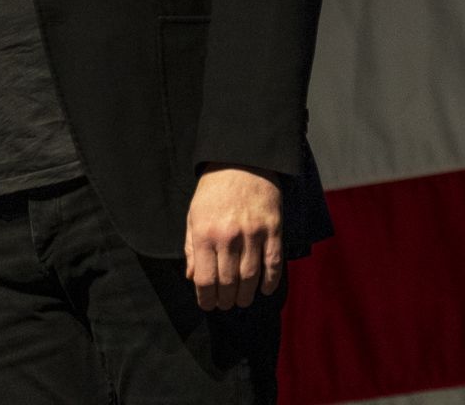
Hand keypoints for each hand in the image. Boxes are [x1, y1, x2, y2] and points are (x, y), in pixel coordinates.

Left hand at [184, 165, 282, 310]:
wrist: (241, 160)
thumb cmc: (214, 189)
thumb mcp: (194, 214)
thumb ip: (191, 247)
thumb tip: (192, 277)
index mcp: (204, 233)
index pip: (205, 279)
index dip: (206, 298)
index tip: (208, 305)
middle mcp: (228, 236)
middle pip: (228, 282)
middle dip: (225, 299)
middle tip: (226, 304)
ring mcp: (253, 233)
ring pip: (250, 276)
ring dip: (246, 294)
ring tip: (242, 300)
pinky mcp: (273, 228)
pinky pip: (273, 262)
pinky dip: (270, 281)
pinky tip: (264, 290)